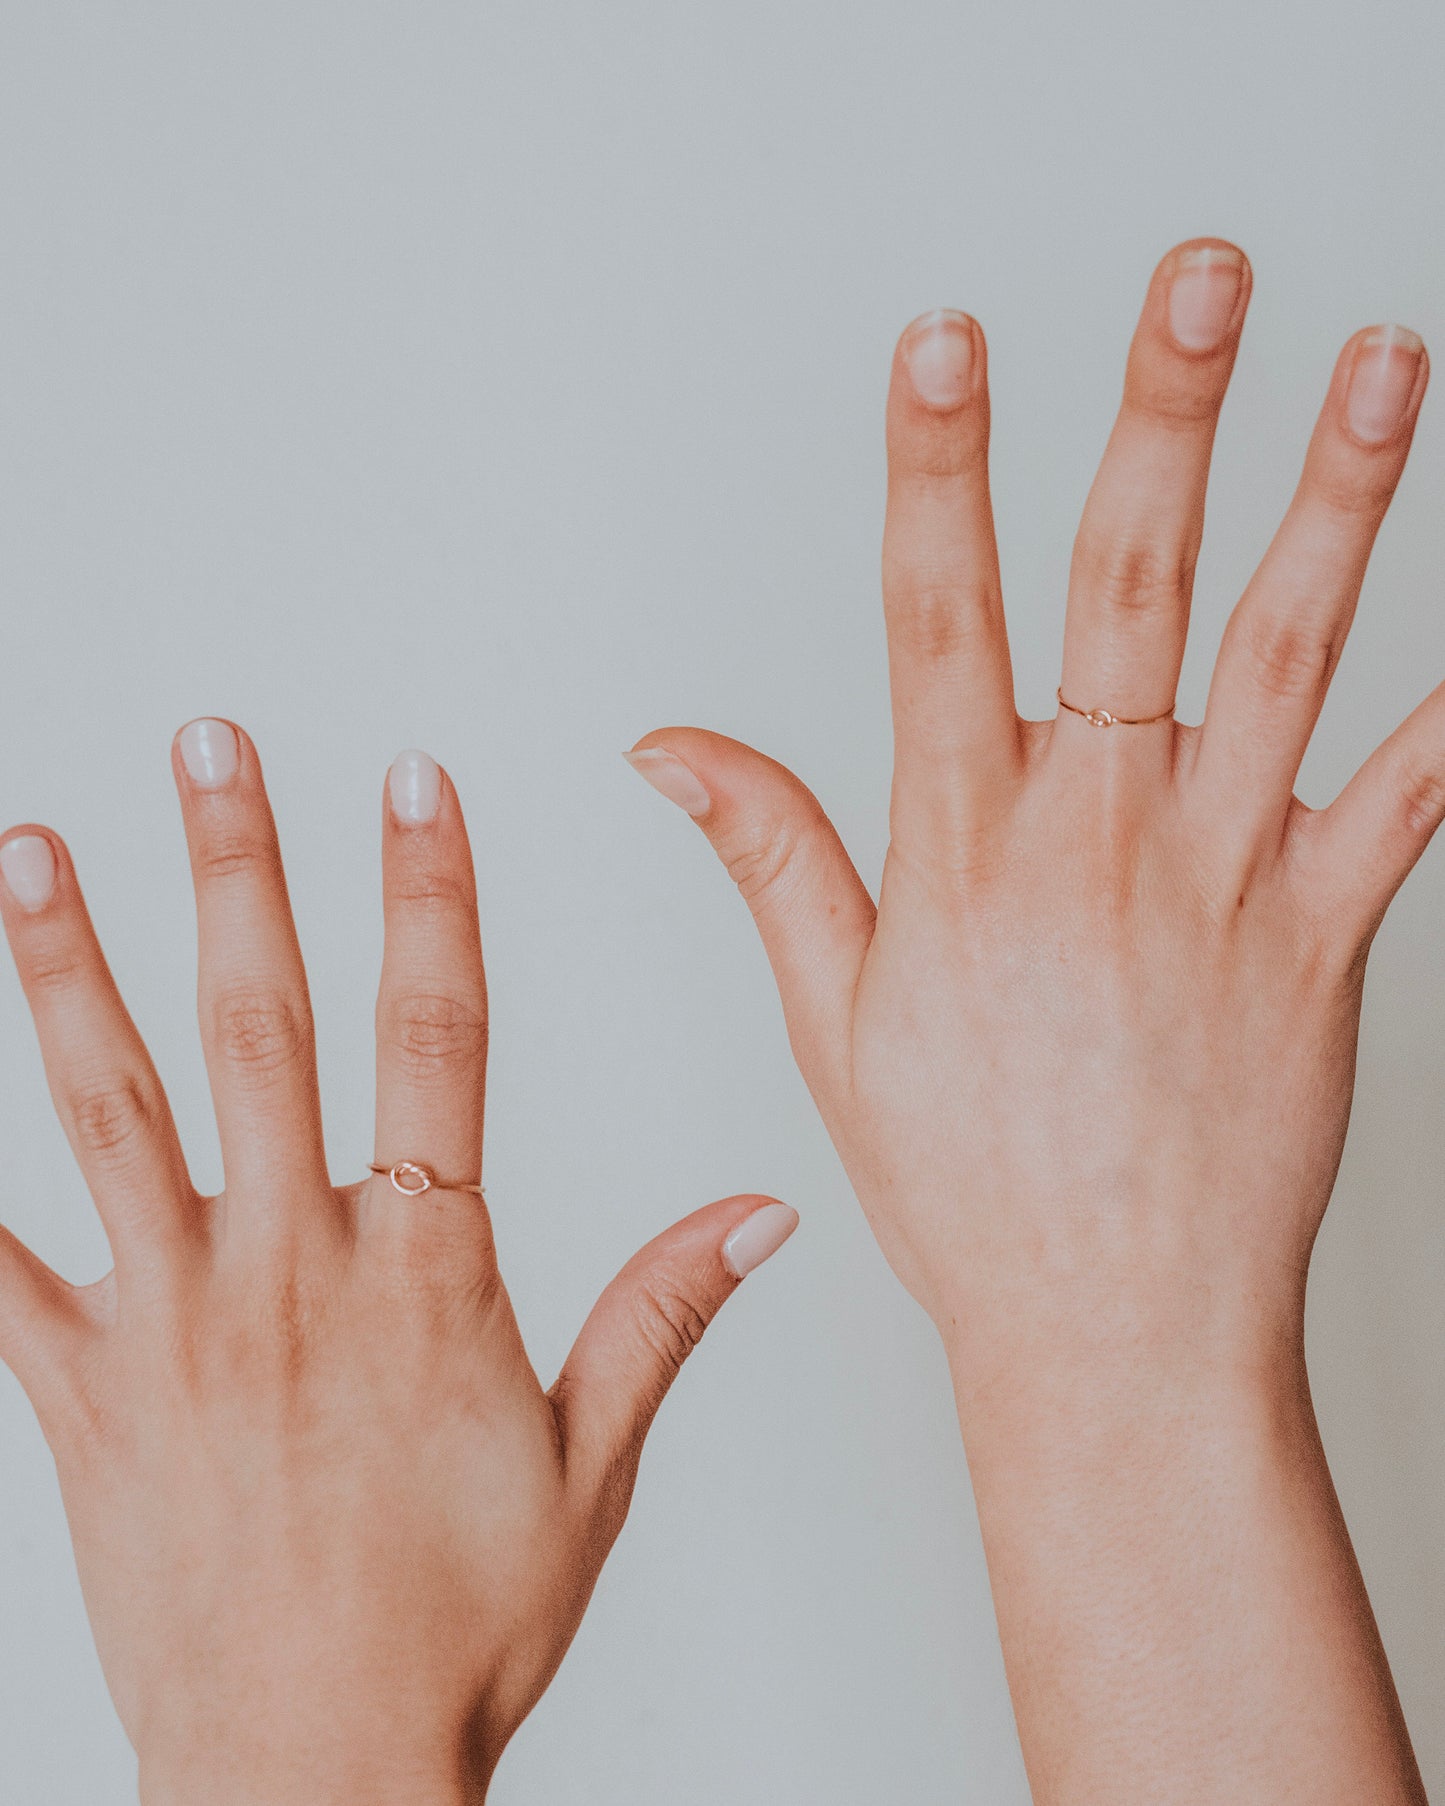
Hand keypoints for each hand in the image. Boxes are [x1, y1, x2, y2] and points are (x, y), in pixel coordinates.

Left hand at [0, 720, 796, 1804]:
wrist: (317, 1779)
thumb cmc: (459, 1629)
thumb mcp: (593, 1466)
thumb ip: (665, 1313)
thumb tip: (763, 1208)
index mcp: (425, 1270)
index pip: (437, 1036)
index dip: (428, 897)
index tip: (413, 785)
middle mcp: (294, 1268)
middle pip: (261, 1027)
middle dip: (237, 868)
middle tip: (209, 748)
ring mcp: (176, 1323)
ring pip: (113, 1108)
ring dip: (68, 968)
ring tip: (33, 852)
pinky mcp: (83, 1396)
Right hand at [627, 241, 1429, 1799]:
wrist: (1116, 1332)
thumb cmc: (973, 1187)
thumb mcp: (834, 1018)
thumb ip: (766, 853)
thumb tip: (672, 747)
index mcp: (964, 849)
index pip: (936, 614)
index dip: (939, 466)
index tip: (950, 342)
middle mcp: (1095, 837)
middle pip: (1131, 587)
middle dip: (1164, 413)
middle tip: (1200, 279)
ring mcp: (1222, 878)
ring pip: (1288, 653)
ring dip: (1337, 498)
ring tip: (1379, 366)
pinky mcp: (1324, 937)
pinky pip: (1408, 799)